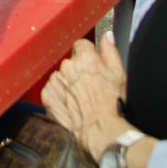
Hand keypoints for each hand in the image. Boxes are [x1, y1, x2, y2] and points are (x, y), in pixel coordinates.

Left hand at [41, 35, 130, 159]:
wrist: (100, 130)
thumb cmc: (112, 105)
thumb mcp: (119, 74)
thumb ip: (110, 51)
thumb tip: (107, 36)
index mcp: (85, 58)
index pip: (81, 45)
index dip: (88, 55)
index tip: (92, 66)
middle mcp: (68, 66)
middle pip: (71, 62)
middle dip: (78, 71)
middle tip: (89, 87)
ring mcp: (56, 81)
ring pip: (61, 76)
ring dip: (68, 83)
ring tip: (81, 98)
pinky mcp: (47, 95)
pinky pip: (52, 90)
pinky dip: (59, 95)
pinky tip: (71, 104)